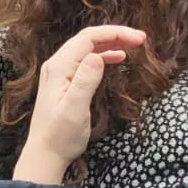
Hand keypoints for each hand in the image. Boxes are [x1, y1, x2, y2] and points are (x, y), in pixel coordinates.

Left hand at [14, 25, 146, 184]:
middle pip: (87, 39)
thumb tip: (96, 57)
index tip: (140, 38)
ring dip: (110, 43)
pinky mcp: (65, 82)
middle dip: (115, 35)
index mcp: (59, 67)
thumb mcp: (75, 110)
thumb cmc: (60, 135)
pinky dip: (103, 56)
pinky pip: (85, 61)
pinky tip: (118, 58)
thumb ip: (85, 82)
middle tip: (141, 39)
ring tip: (134, 45)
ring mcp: (60, 73)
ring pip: (87, 49)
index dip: (114, 33)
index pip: (88, 38)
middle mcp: (57, 65)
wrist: (45, 154)